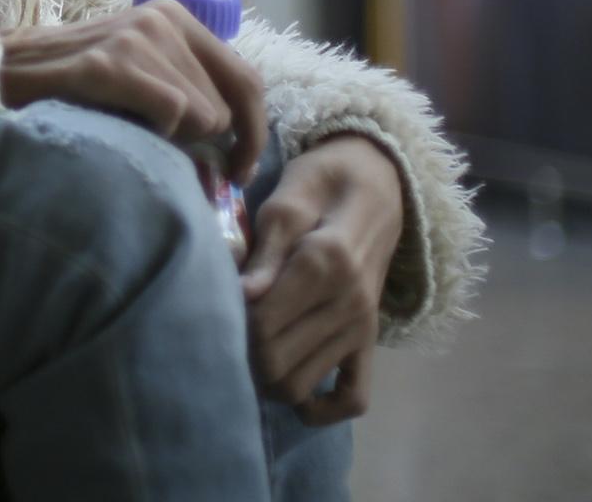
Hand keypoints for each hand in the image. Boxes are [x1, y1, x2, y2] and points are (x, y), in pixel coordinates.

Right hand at [0, 0, 268, 183]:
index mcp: (175, 16)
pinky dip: (157, 133)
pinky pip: (172, 114)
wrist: (1, 73)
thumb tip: (239, 138)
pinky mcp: (109, 65)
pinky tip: (123, 127)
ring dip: (176, 139)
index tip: (240, 168)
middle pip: (228, 104)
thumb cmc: (74, 83)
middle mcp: (162, 19)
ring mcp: (136, 38)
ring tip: (133, 129)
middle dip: (213, 143)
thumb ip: (187, 85)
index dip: (255, 129)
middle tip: (188, 163)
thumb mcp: (139, 69)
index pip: (246, 77)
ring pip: (203, 115)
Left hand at [241, 134, 405, 424]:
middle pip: (277, 362)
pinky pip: (354, 398)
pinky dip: (321, 407)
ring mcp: (362, 327)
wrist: (378, 184)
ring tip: (248, 348)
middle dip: (241, 352)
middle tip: (224, 327)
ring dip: (268, 379)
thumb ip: (264, 252)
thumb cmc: (321, 184)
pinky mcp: (370, 341)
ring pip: (302, 385)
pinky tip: (293, 391)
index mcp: (325, 263)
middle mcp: (348, 304)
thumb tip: (241, 296)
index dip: (229, 323)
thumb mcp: (285, 200)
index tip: (212, 304)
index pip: (263, 323)